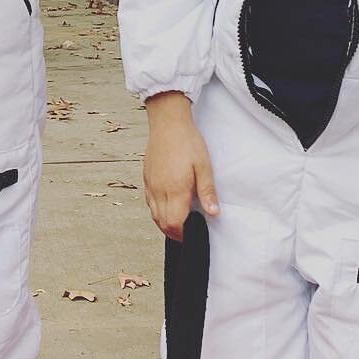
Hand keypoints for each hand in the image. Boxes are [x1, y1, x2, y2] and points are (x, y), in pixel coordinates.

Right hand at [143, 91, 219, 238]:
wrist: (167, 123)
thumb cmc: (187, 142)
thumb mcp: (204, 166)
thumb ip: (207, 191)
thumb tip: (213, 213)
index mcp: (175, 190)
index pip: (174, 223)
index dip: (182, 234)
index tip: (192, 235)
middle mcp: (159, 190)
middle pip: (162, 222)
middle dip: (174, 232)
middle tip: (187, 232)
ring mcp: (150, 184)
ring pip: (153, 214)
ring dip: (164, 222)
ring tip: (178, 222)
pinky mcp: (146, 178)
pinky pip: (149, 202)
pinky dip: (157, 210)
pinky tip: (167, 205)